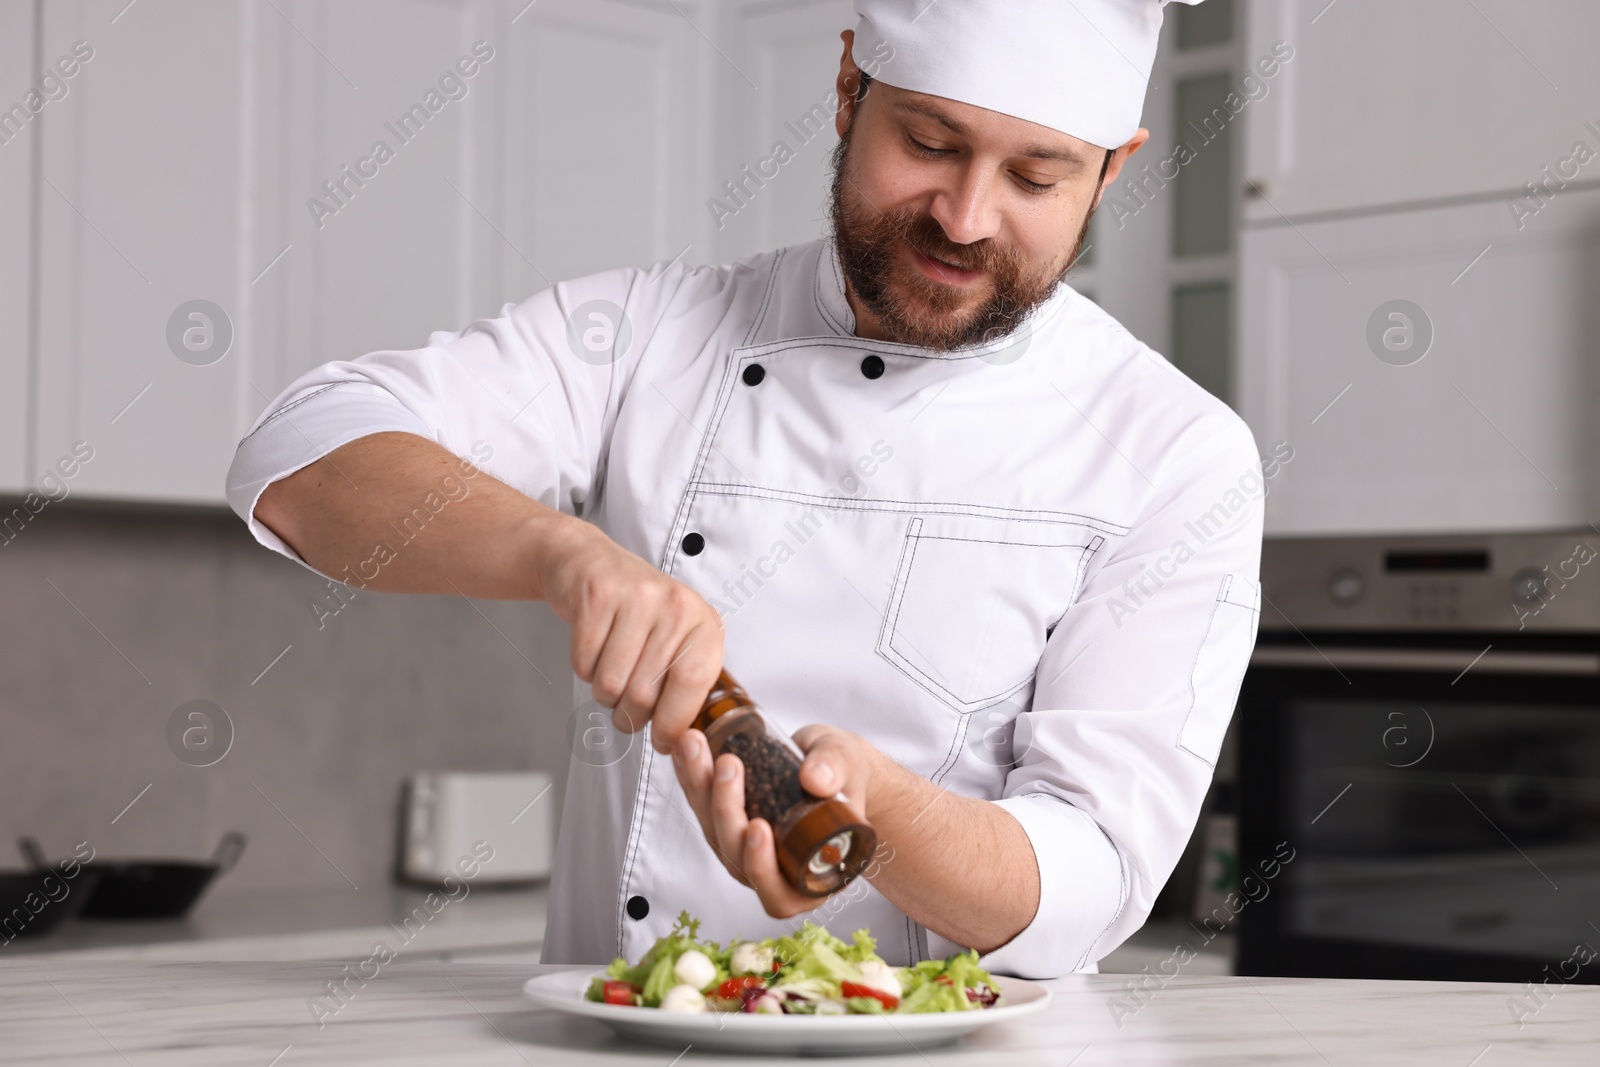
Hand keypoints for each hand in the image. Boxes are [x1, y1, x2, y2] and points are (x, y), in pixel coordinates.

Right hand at [533, 516, 722, 753]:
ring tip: (611, 668)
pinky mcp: (597, 596)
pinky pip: (583, 663)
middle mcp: (676, 606)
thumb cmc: (638, 611)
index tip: (662, 740)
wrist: (590, 562)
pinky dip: (583, 667)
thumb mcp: (677, 638)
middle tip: (626, 707)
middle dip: (629, 715)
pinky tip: (595, 645)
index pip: (692, 686)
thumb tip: (681, 740)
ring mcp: (636, 598)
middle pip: (644, 695)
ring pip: (610, 684)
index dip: (673, 723)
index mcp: (703, 623)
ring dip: (604, 692)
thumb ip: (687, 683)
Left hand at [672, 723, 877, 916]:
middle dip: (726, 810)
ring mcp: (744, 851)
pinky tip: (687, 749)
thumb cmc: (847, 776)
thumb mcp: (849, 765)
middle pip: (736, 857)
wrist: (832, 763)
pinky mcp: (726, 825)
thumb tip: (815, 779)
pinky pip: (702, 810)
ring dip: (700, 790)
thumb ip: (836, 767)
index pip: (779, 893)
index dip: (762, 867)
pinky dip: (692, 780)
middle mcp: (773, 873)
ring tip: (695, 745)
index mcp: (812, 878)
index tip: (758, 827)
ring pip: (713, 833)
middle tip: (729, 765)